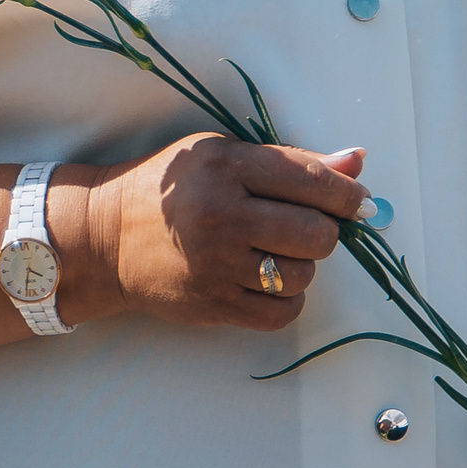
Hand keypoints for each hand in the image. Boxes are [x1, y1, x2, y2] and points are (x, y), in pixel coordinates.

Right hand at [59, 135, 368, 330]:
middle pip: (315, 234)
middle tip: (306, 227)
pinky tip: (269, 281)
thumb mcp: (224, 155)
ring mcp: (216, 264)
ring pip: (302, 275)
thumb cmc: (174, 189)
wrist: (107, 237)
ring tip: (278, 253)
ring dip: (302, 266)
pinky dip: (286, 300)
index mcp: (227, 166)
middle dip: (324, 232)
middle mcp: (222, 214)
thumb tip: (357, 161)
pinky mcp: (212, 304)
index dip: (348, 195)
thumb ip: (292, 161)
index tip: (359, 203)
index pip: (310, 181)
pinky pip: (280, 313)